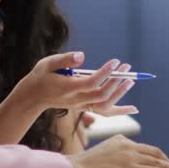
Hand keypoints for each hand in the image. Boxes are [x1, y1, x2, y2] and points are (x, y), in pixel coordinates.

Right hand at [15, 52, 139, 115]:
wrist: (34, 96)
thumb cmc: (40, 76)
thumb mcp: (48, 63)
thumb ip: (65, 59)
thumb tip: (82, 56)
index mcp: (68, 88)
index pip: (91, 82)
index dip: (104, 73)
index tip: (115, 62)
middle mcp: (76, 99)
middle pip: (101, 95)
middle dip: (115, 82)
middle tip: (127, 68)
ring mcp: (81, 105)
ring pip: (105, 106)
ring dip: (119, 94)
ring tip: (131, 80)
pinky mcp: (84, 107)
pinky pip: (105, 111)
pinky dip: (120, 110)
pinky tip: (135, 108)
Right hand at [69, 135, 168, 167]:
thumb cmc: (82, 166)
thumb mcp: (100, 156)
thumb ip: (113, 158)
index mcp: (120, 139)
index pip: (143, 148)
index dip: (155, 157)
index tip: (162, 163)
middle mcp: (127, 145)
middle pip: (153, 152)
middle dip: (167, 159)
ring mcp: (130, 156)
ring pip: (156, 162)